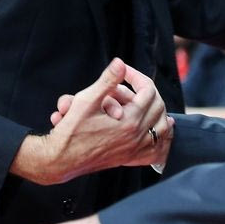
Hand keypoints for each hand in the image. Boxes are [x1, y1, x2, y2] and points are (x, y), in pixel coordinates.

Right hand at [49, 75, 174, 170]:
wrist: (62, 160)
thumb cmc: (71, 131)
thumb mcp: (87, 100)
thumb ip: (108, 80)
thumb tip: (120, 63)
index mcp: (130, 120)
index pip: (148, 90)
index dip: (137, 76)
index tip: (125, 72)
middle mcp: (137, 136)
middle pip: (158, 107)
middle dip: (147, 91)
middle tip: (132, 85)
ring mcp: (135, 149)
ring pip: (163, 130)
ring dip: (159, 113)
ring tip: (149, 103)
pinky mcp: (130, 158)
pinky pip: (156, 152)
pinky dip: (161, 141)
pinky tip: (159, 131)